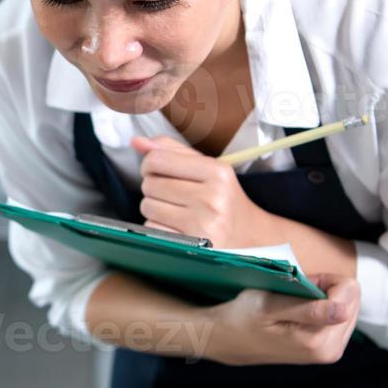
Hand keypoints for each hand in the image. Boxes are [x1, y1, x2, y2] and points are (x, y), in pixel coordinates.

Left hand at [130, 134, 264, 247]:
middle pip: (149, 184)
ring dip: (154, 207)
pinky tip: (176, 226)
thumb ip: (172, 150)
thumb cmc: (223, 198)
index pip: (157, 160)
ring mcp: (202, 224)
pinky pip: (152, 229)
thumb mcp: (208, 167)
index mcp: (217, 172)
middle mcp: (211, 198)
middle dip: (153, 187)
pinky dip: (157, 227)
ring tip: (174, 210)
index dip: (149, 164)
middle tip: (171, 193)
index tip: (156, 170)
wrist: (251, 237)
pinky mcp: (192, 246)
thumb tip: (137, 142)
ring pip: (147, 206)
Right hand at [202, 273, 360, 365]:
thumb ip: (308, 308)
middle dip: (326, 290)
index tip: (300, 285)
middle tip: (295, 295)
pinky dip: (324, 308)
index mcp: (318, 340)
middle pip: (352, 298)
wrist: (231, 340)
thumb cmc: (244, 317)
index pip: (348, 290)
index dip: (324, 279)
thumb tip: (342, 310)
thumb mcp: (270, 306)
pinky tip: (301, 313)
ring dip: (325, 298)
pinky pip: (342, 317)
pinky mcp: (329, 351)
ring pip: (349, 306)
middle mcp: (330, 350)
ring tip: (295, 305)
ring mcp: (331, 352)